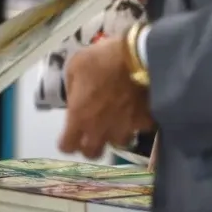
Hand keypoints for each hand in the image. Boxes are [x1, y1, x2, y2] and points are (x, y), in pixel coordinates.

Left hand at [58, 36, 153, 159]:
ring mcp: (125, 128)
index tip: (68, 136)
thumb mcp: (75, 67)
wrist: (139, 58)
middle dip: (89, 146)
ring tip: (115, 122)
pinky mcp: (145, 122)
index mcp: (79, 116)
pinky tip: (134, 112)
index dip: (66, 143)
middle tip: (90, 134)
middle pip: (92, 153)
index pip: (67, 146)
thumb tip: (74, 98)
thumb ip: (72, 89)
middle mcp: (101, 129)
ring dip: (114, 135)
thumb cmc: (101, 60)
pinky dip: (135, 123)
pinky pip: (138, 129)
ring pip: (117, 144)